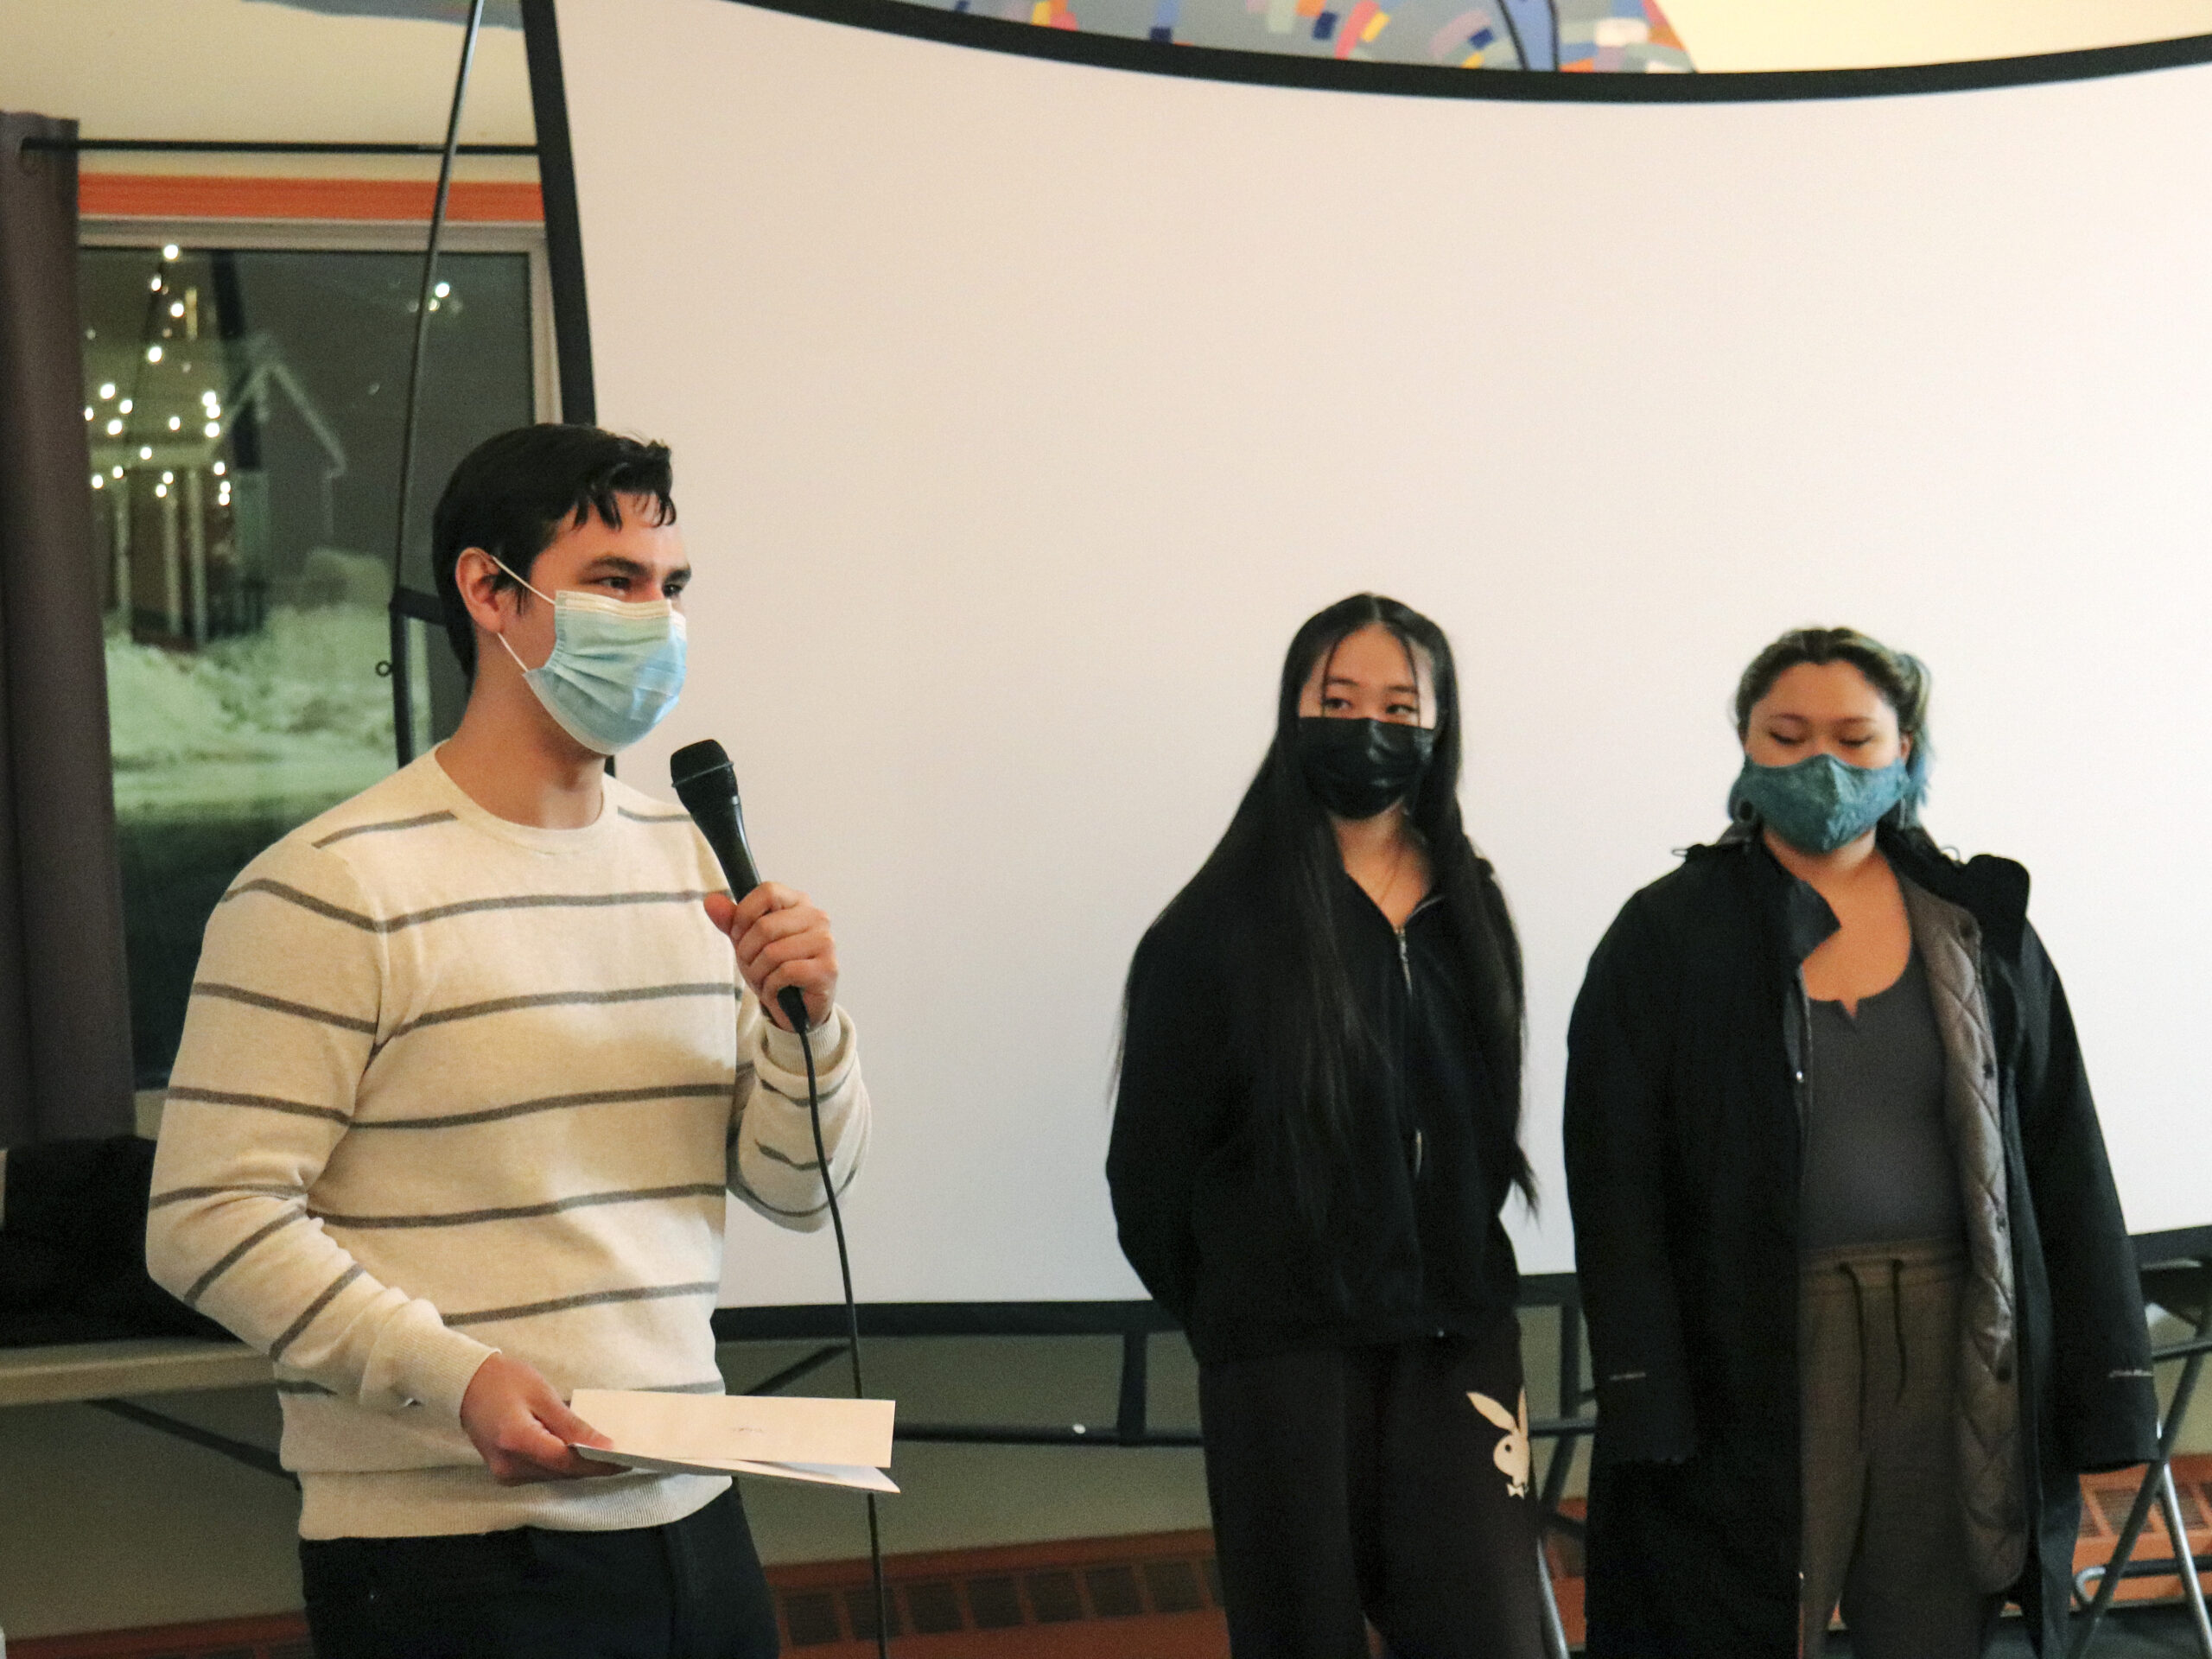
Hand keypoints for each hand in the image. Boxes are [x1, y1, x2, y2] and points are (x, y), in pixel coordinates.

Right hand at [458, 1352, 619, 1484]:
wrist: (465, 1385)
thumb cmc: (503, 1381)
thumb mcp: (542, 1395)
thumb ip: (572, 1425)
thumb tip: (604, 1446)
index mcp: (516, 1441)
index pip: (566, 1462)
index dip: (598, 1463)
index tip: (627, 1460)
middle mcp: (509, 1466)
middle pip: (563, 1473)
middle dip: (594, 1465)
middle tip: (626, 1455)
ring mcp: (505, 1473)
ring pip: (555, 1476)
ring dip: (580, 1466)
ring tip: (609, 1453)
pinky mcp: (506, 1473)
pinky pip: (544, 1472)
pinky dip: (563, 1464)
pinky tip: (580, 1451)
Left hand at [704, 883, 838, 1031]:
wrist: (796, 1008)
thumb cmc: (774, 968)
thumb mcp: (747, 942)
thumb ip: (730, 920)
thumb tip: (710, 901)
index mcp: (799, 903)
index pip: (768, 891)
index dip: (744, 914)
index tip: (738, 935)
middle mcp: (817, 918)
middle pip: (765, 926)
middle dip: (747, 952)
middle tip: (751, 966)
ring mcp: (825, 943)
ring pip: (773, 952)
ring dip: (758, 973)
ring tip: (764, 980)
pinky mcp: (828, 969)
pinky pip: (785, 973)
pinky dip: (772, 987)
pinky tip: (777, 991)